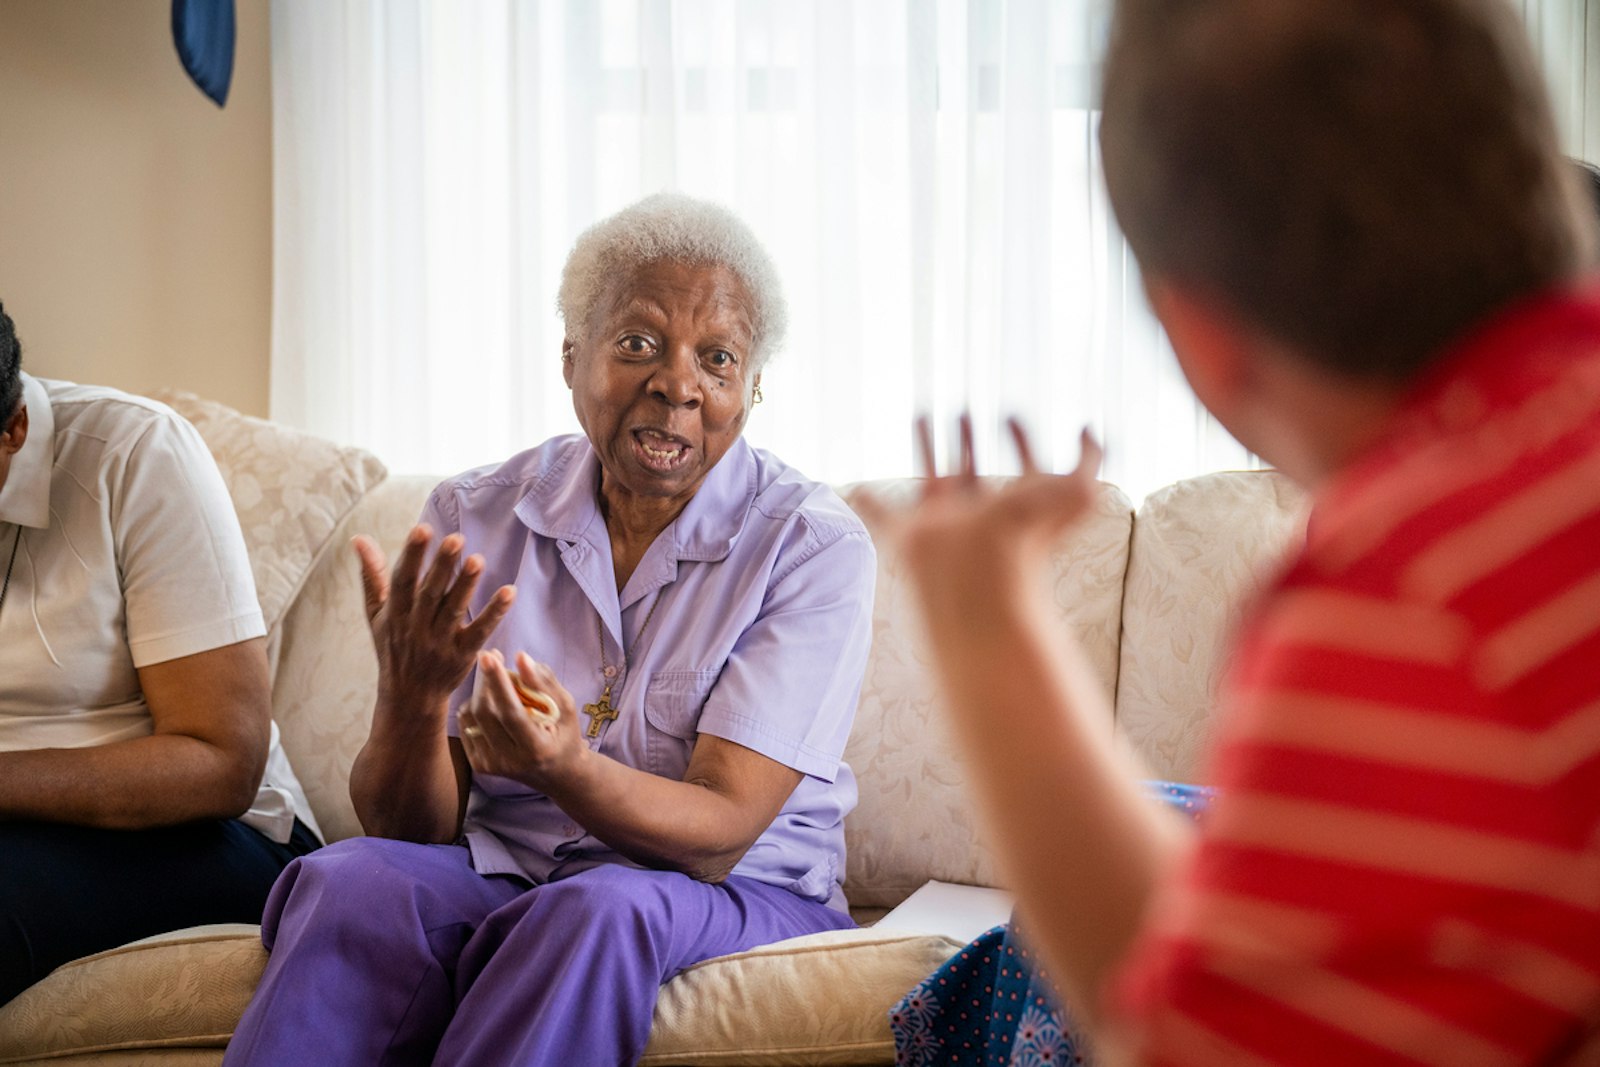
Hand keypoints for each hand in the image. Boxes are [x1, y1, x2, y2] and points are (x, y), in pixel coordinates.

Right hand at [354, 526, 515, 713]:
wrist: (409, 697)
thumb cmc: (392, 647)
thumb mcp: (376, 615)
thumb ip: (372, 576)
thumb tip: (359, 538)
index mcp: (395, 614)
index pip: (402, 581)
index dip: (411, 555)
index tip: (422, 528)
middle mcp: (416, 627)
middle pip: (430, 594)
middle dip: (442, 566)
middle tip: (456, 538)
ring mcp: (440, 643)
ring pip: (453, 611)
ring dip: (466, 585)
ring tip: (477, 559)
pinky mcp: (463, 655)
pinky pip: (480, 632)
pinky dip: (494, 613)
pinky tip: (509, 592)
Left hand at [458, 652, 585, 789]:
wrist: (556, 774)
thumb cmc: (564, 734)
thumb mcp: (565, 708)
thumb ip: (545, 682)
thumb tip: (520, 656)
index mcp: (537, 749)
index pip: (511, 712)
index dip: (498, 683)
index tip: (490, 655)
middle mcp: (511, 761)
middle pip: (485, 712)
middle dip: (485, 679)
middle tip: (491, 656)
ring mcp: (491, 766)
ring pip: (471, 716)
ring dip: (480, 691)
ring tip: (498, 683)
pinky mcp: (478, 765)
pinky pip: (465, 725)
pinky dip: (474, 705)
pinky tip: (490, 702)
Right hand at [856, 414, 1102, 614]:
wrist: (981, 582)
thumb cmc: (1028, 544)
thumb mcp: (1075, 496)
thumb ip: (1090, 460)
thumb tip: (1087, 427)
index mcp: (1012, 506)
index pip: (1019, 466)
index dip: (1021, 440)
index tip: (1012, 415)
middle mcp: (975, 513)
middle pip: (971, 468)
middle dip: (968, 438)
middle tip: (964, 411)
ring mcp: (939, 523)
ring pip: (930, 475)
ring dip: (925, 444)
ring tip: (921, 416)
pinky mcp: (907, 534)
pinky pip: (881, 514)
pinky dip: (866, 501)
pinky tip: (853, 485)